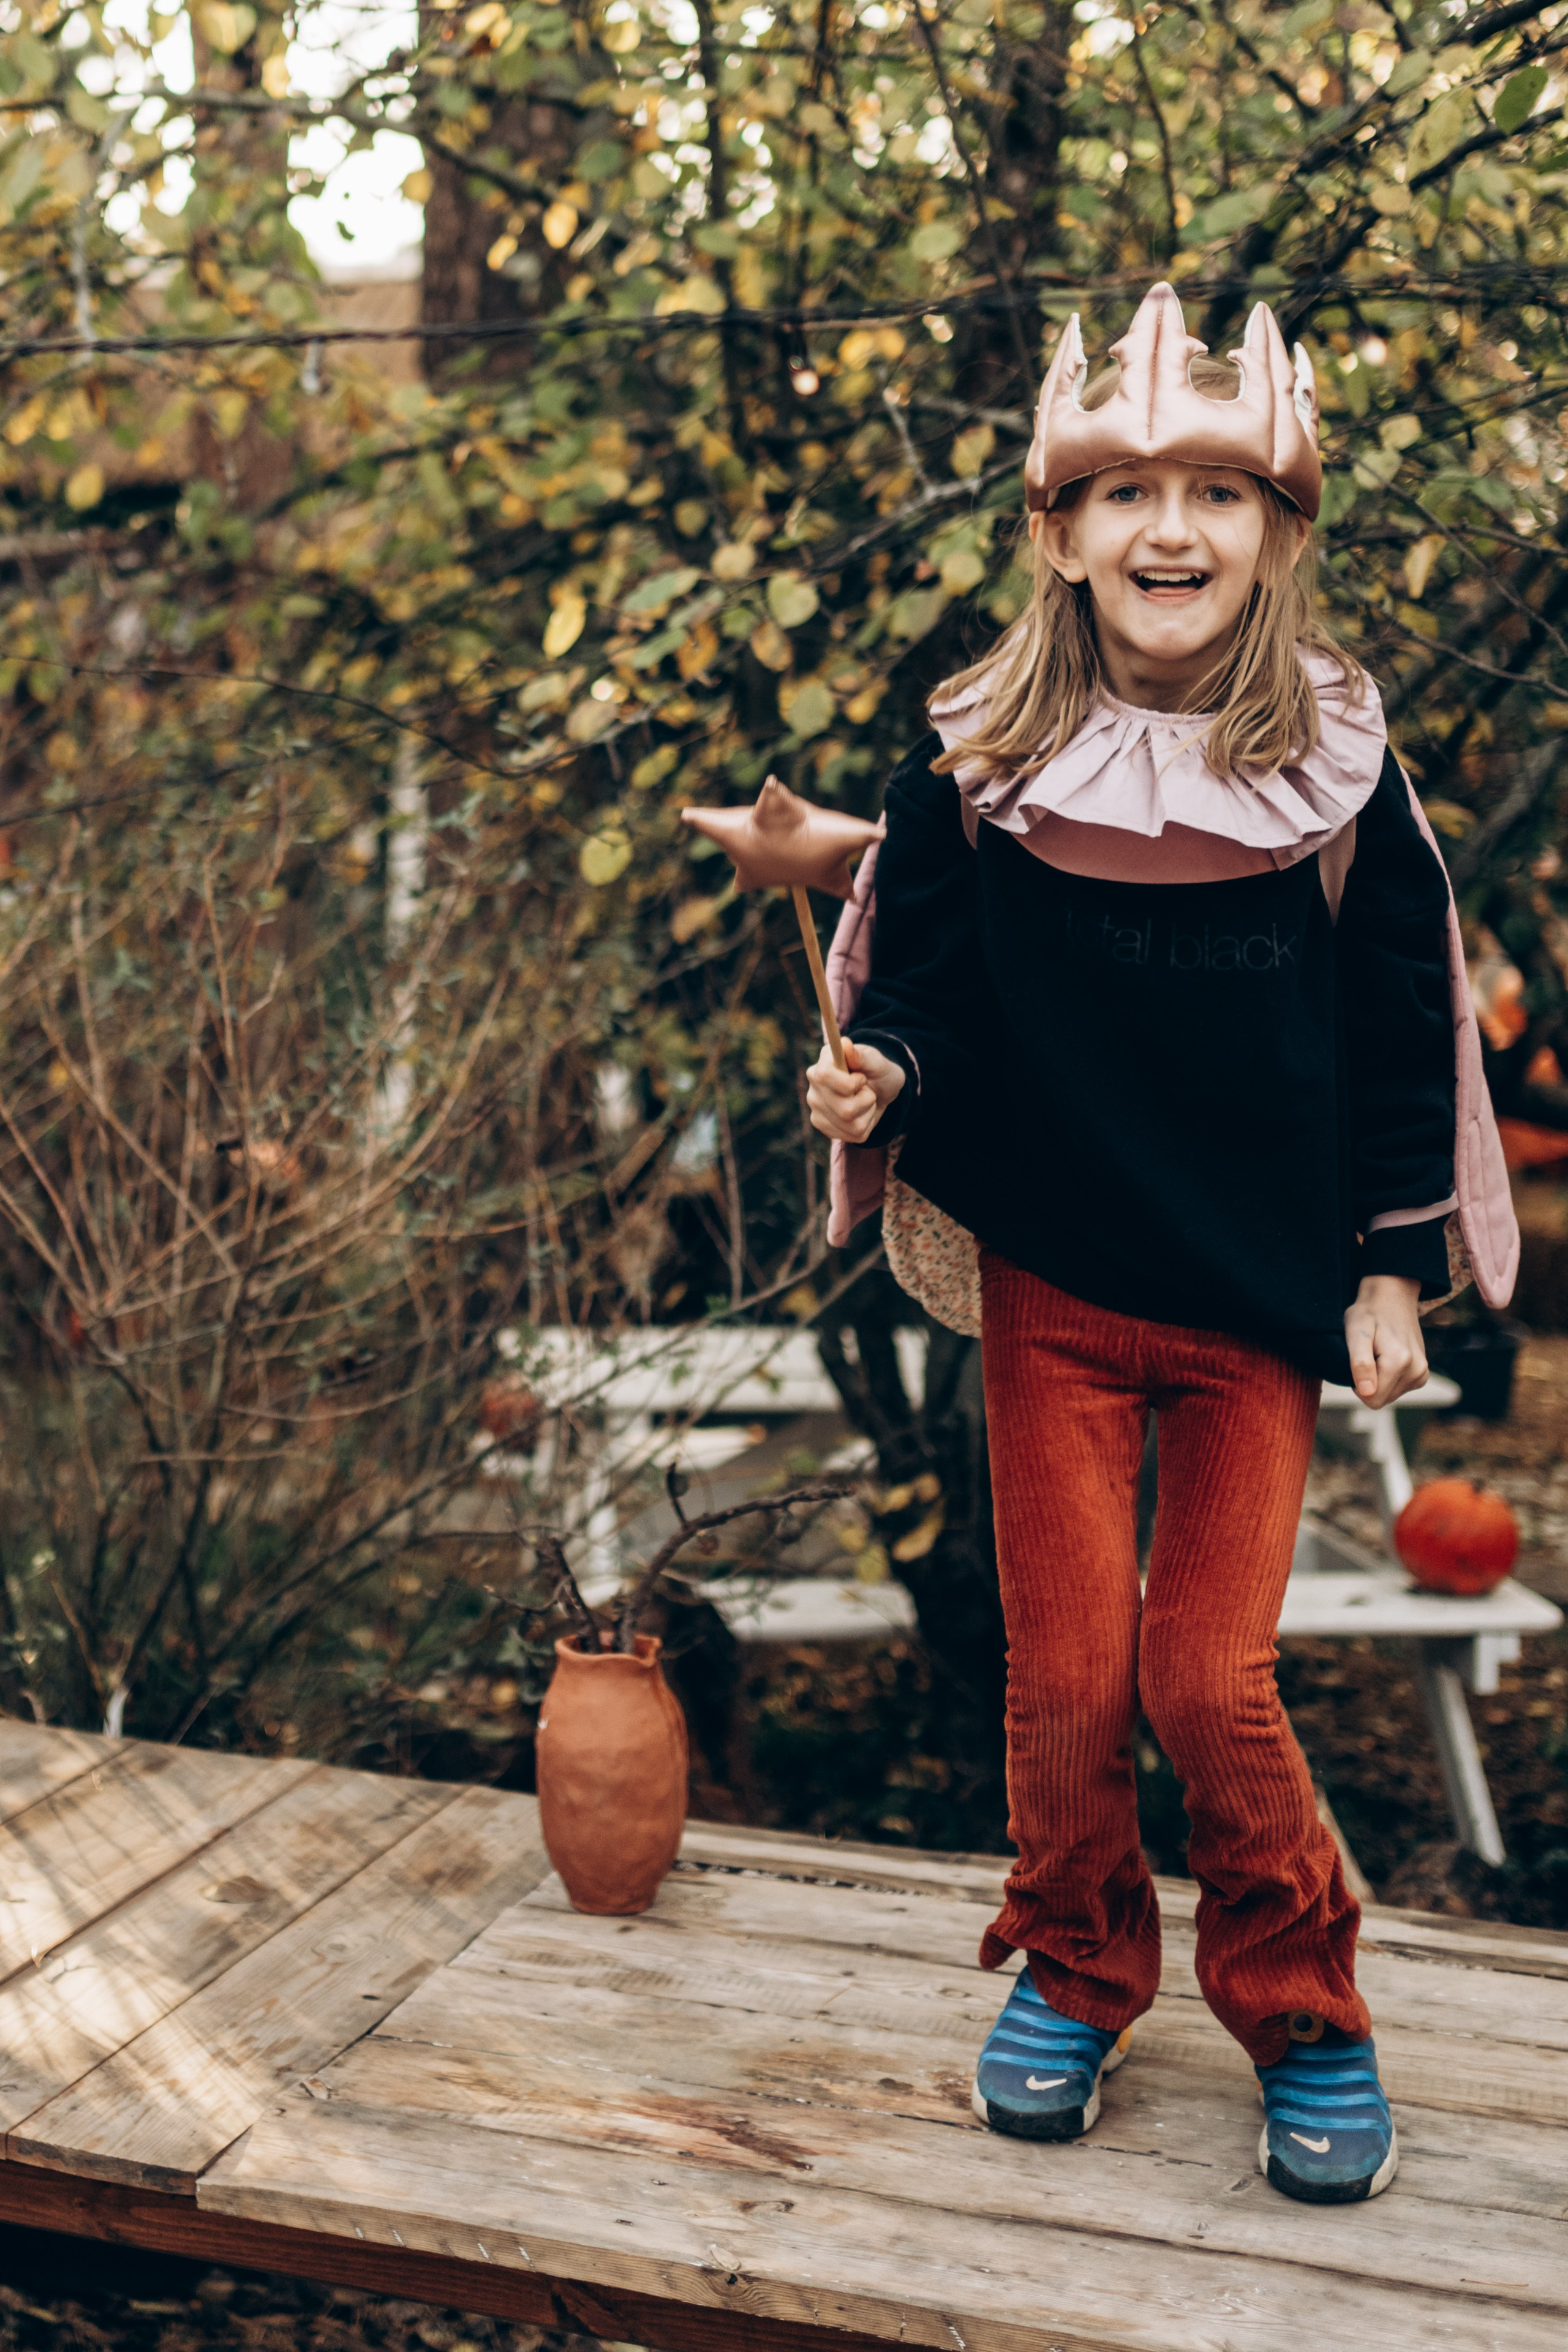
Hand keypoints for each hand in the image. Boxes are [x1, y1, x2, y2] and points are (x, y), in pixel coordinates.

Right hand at [806, 1037, 904, 1143]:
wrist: (880, 1090)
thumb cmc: (876, 1071)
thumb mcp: (875, 1060)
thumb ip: (861, 1055)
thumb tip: (845, 1044)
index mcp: (821, 1066)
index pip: (824, 1076)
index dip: (850, 1082)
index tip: (861, 1078)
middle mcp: (814, 1089)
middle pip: (844, 1108)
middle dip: (866, 1099)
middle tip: (866, 1090)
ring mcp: (817, 1111)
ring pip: (850, 1123)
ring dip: (867, 1111)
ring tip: (865, 1101)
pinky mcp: (825, 1128)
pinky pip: (853, 1134)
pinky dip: (866, 1124)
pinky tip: (862, 1114)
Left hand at [1343, 1274, 1428, 1407]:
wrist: (1392, 1298)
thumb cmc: (1369, 1313)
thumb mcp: (1355, 1332)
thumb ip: (1360, 1363)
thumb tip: (1367, 1393)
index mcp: (1399, 1362)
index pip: (1372, 1400)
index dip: (1357, 1384)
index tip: (1357, 1361)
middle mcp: (1417, 1370)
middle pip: (1382, 1400)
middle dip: (1369, 1383)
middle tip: (1367, 1355)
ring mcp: (1422, 1373)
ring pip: (1390, 1396)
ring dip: (1379, 1379)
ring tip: (1378, 1353)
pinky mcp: (1423, 1373)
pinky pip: (1399, 1389)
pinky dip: (1389, 1377)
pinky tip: (1387, 1356)